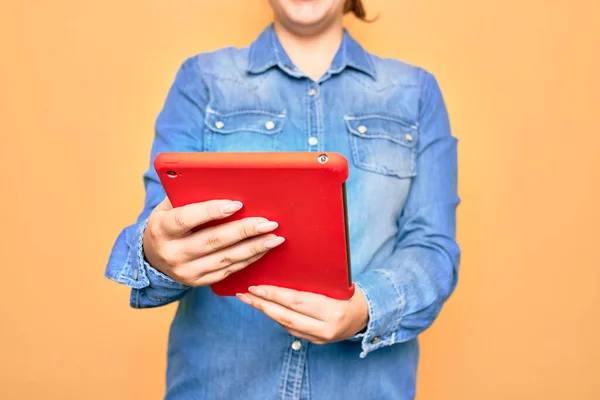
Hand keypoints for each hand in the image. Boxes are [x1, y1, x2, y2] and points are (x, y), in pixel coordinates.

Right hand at [143, 198, 283, 285]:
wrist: (152, 256)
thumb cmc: (168, 222)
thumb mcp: (169, 206)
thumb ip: (189, 196)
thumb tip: (222, 183)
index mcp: (162, 229)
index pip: (186, 219)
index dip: (211, 211)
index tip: (237, 204)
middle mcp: (172, 253)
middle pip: (213, 241)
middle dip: (244, 231)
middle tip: (268, 222)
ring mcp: (186, 271)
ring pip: (225, 258)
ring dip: (253, 248)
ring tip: (274, 237)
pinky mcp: (199, 282)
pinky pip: (228, 270)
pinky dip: (248, 259)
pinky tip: (263, 249)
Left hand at [236, 285, 368, 343]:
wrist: (366, 314)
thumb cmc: (349, 292)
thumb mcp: (336, 283)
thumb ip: (313, 281)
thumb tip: (281, 272)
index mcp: (333, 310)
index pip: (297, 301)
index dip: (274, 295)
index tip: (256, 287)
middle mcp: (326, 328)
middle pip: (287, 316)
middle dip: (263, 305)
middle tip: (246, 294)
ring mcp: (321, 339)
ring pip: (286, 325)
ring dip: (266, 312)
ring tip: (249, 300)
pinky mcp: (317, 343)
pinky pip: (291, 329)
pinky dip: (277, 317)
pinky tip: (266, 308)